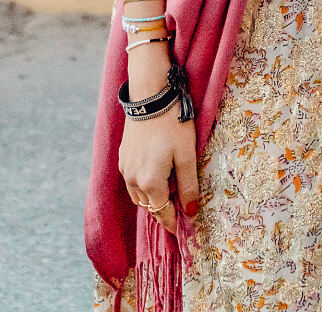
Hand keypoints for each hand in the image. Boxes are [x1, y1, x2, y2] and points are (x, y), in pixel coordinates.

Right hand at [118, 80, 199, 232]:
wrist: (150, 96)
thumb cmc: (173, 124)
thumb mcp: (187, 155)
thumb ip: (189, 185)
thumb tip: (191, 211)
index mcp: (150, 183)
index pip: (162, 212)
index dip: (172, 223)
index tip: (181, 232)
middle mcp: (133, 180)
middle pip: (150, 205)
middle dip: (163, 208)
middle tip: (180, 206)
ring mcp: (125, 168)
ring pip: (139, 194)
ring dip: (152, 196)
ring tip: (169, 189)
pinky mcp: (122, 157)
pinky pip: (133, 180)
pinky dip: (144, 183)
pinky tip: (156, 171)